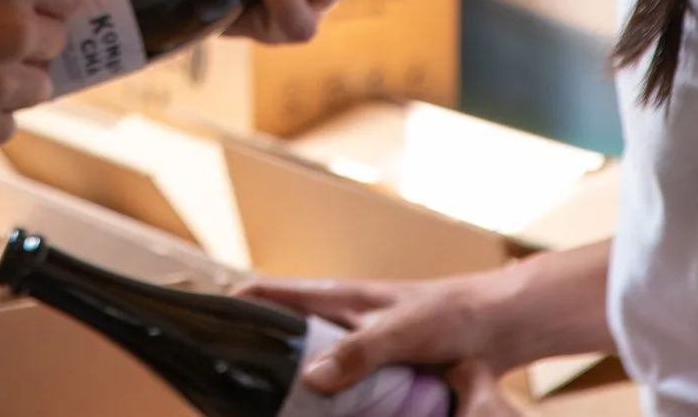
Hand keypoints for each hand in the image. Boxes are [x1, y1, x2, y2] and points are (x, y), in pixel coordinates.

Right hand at [240, 268, 529, 397]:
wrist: (496, 327)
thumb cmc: (450, 315)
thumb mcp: (402, 331)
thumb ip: (359, 352)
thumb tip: (310, 378)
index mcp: (333, 296)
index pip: (265, 292)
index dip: (228, 306)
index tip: (200, 331)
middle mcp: (336, 318)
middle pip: (278, 334)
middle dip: (253, 358)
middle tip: (231, 393)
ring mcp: (354, 345)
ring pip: (306, 365)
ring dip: (288, 386)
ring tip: (263, 410)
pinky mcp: (373, 370)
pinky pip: (335, 388)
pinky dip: (320, 403)